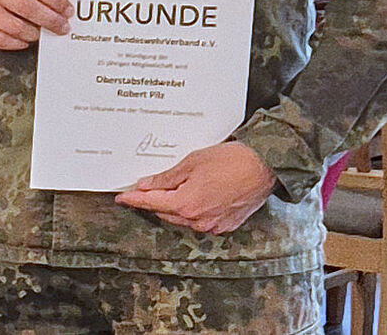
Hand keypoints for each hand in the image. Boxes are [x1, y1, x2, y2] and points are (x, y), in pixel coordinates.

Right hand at [0, 0, 71, 48]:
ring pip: (17, 27)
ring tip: (41, 33)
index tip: (67, 10)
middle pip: (28, 8)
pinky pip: (3, 40)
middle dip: (51, 20)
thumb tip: (62, 6)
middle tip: (62, 27)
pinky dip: (18, 43)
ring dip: (35, 33)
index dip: (56, 0)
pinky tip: (24, 40)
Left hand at [113, 141, 276, 235]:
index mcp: (186, 204)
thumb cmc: (230, 161)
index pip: (151, 203)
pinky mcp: (227, 225)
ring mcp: (214, 225)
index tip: (122, 198)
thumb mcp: (191, 163)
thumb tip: (146, 186)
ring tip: (171, 190)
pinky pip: (201, 221)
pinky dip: (193, 211)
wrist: (264, 167)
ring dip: (173, 207)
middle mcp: (198, 220)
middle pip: (166, 212)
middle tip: (144, 189)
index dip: (134, 199)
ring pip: (183, 219)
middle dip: (154, 201)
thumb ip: (166, 178)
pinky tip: (194, 197)